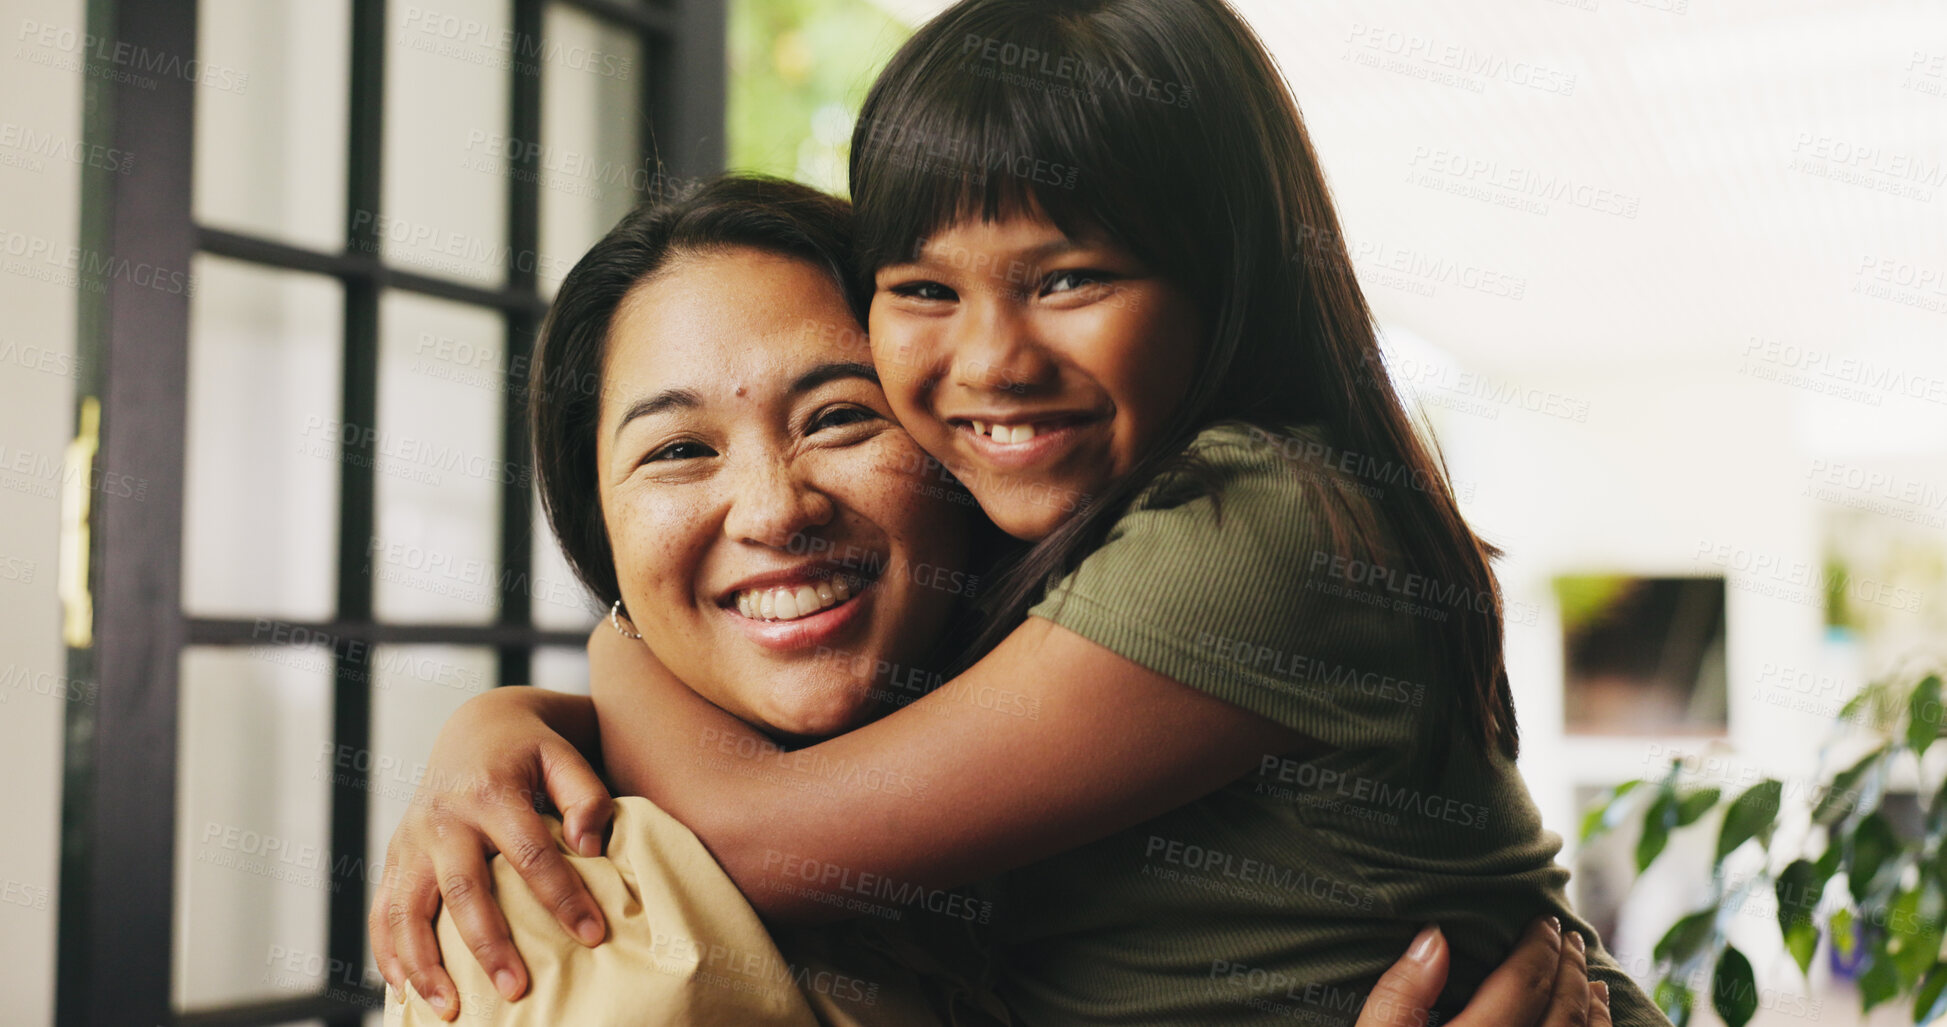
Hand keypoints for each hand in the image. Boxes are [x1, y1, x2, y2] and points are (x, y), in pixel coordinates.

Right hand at [368, 686, 614, 1020]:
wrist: (476, 728)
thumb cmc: (531, 751)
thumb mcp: (565, 757)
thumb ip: (587, 796)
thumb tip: (590, 846)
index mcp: (489, 792)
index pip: (530, 853)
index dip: (563, 896)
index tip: (593, 935)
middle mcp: (442, 818)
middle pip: (462, 891)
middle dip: (489, 946)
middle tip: (517, 992)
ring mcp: (411, 840)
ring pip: (407, 910)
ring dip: (425, 965)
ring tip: (451, 1011)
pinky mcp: (395, 857)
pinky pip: (383, 912)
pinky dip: (389, 954)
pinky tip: (407, 993)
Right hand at [1359, 917, 1610, 1026]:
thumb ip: (1400, 995)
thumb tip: (1436, 935)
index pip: (1522, 989)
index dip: (1539, 950)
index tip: (1543, 921)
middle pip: (1560, 1015)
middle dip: (1567, 969)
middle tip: (1566, 936)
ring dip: (1589, 1007)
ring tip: (1588, 976)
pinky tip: (1594, 1022)